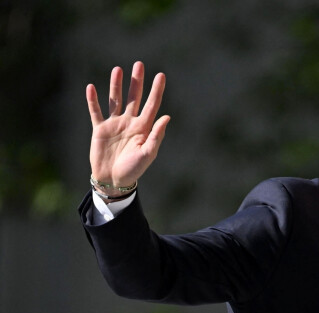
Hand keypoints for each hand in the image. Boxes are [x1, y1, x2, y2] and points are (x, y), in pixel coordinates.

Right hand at [86, 61, 170, 193]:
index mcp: (143, 129)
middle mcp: (129, 123)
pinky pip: (96, 112)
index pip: (151, 105)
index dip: (156, 91)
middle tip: (139, 64)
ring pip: (115, 100)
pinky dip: (92, 100)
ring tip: (118, 69)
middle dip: (136, 81)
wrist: (113, 181)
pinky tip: (91, 87)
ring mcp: (114, 125)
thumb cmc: (133, 170)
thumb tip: (166, 117)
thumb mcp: (147, 154)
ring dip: (116, 85)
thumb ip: (156, 136)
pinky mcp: (100, 129)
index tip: (161, 75)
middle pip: (134, 98)